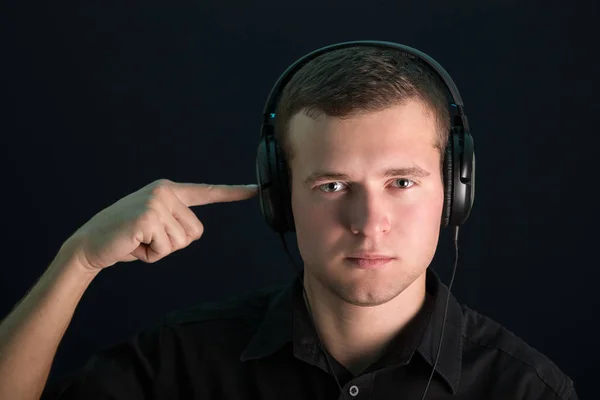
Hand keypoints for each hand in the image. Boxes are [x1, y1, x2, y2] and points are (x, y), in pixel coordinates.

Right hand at [61, 179, 257, 272]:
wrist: (90, 245)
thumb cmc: (125, 238)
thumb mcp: (154, 224)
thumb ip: (175, 222)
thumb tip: (192, 232)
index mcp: (169, 190)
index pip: (206, 192)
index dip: (232, 193)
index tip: (255, 189)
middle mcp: (164, 192)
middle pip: (196, 232)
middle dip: (173, 244)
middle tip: (147, 239)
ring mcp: (156, 203)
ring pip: (181, 243)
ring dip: (160, 250)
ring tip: (139, 240)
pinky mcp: (148, 218)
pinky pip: (166, 249)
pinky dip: (150, 255)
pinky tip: (133, 244)